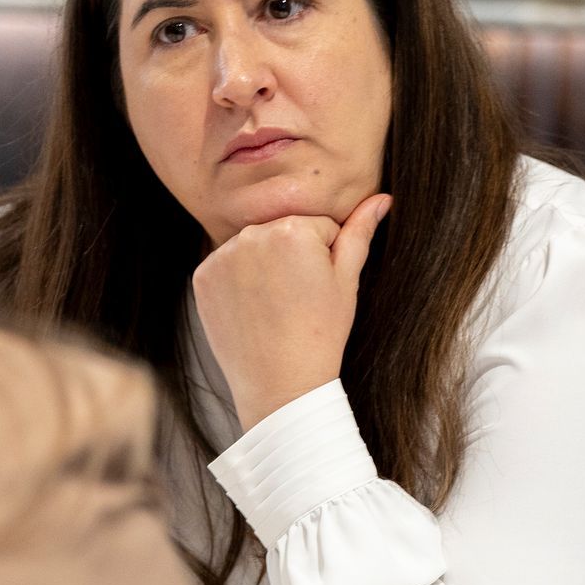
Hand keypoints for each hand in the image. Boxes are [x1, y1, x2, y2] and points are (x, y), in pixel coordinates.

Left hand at [192, 193, 391, 432]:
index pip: (316, 227)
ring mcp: (221, 256)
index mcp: (293, 229)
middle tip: (296, 301)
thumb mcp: (347, 282)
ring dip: (263, 268)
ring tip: (274, 307)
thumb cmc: (321, 333)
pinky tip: (250, 310)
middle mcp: (251, 234)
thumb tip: (382, 199)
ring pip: (253, 248)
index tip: (316, 291)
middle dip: (292, 258)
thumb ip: (360, 233)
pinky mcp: (202, 277)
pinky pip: (226, 266)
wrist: (280, 385)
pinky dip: (237, 284)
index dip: (323, 259)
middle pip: (282, 233)